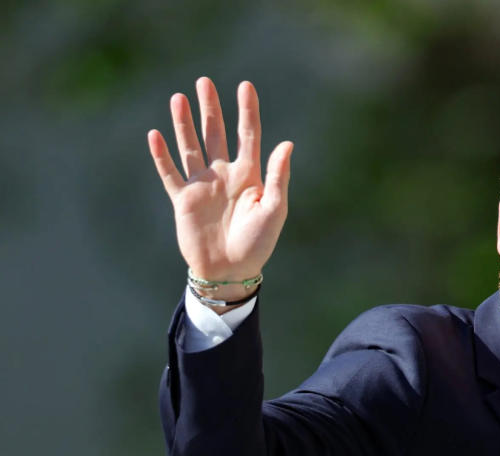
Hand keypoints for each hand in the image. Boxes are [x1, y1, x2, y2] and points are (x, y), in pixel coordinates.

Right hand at [147, 77, 292, 287]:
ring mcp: (202, 186)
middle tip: (204, 82)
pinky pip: (170, 174)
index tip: (245, 86)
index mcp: (248, 177)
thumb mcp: (274, 210)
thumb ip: (277, 177)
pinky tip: (155, 135)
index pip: (248, 136)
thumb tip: (287, 143)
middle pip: (215, 134)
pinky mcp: (184, 201)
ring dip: (184, 123)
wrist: (230, 272)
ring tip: (179, 98)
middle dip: (210, 108)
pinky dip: (162, 156)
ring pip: (191, 147)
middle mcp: (224, 176)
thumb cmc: (257, 245)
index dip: (247, 111)